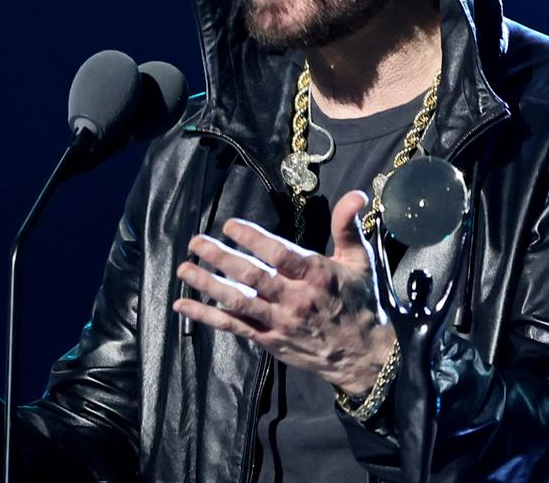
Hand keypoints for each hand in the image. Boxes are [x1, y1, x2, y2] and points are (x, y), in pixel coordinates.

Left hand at [173, 190, 394, 394]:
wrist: (364, 354)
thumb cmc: (361, 301)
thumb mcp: (361, 260)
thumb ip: (349, 226)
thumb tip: (356, 193)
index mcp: (317, 275)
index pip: (279, 254)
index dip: (252, 239)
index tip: (230, 225)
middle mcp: (295, 299)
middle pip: (252, 277)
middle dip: (220, 257)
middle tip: (195, 242)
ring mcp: (280, 323)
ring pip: (238, 302)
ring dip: (207, 285)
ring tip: (184, 269)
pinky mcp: (270, 341)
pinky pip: (234, 327)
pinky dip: (207, 316)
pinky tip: (185, 305)